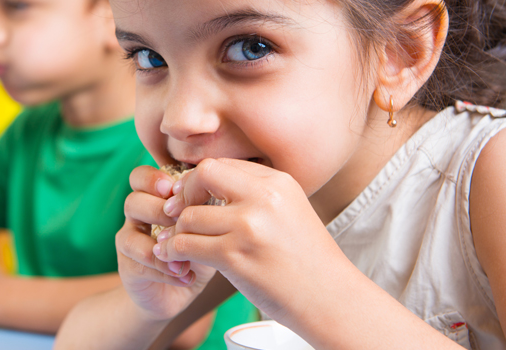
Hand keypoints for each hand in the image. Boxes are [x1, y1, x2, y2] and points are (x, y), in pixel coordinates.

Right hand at [116, 165, 215, 322]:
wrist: (178, 294)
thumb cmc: (197, 252)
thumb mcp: (206, 228)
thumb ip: (207, 210)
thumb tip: (221, 196)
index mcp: (153, 199)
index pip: (141, 177)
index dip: (153, 179)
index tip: (175, 190)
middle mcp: (137, 217)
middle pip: (133, 201)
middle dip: (159, 210)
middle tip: (182, 222)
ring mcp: (130, 242)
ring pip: (130, 236)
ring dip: (160, 241)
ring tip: (186, 255)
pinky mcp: (129, 268)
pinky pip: (140, 263)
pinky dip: (165, 269)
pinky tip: (187, 276)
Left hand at [152, 158, 345, 320]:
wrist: (331, 299)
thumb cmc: (307, 260)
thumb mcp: (289, 212)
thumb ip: (256, 196)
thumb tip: (209, 183)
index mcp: (278, 182)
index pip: (223, 164)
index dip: (200, 181)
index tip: (192, 198)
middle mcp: (264, 198)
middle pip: (203, 174)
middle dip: (184, 193)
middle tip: (177, 213)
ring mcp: (249, 226)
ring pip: (189, 215)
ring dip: (177, 231)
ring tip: (175, 243)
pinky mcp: (235, 256)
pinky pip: (186, 245)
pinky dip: (174, 251)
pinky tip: (174, 257)